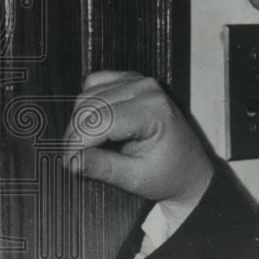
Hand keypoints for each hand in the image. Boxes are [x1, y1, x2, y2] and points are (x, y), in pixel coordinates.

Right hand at [63, 71, 212, 205]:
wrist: (189, 171)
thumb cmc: (170, 174)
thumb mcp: (137, 178)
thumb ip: (104, 168)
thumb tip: (73, 161)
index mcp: (153, 110)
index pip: (100, 121)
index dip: (78, 143)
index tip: (69, 162)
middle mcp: (146, 88)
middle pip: (90, 107)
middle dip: (76, 135)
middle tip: (73, 160)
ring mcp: (137, 81)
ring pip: (88, 95)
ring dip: (79, 122)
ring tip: (85, 148)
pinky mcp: (129, 80)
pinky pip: (94, 85)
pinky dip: (86, 105)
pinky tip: (93, 126)